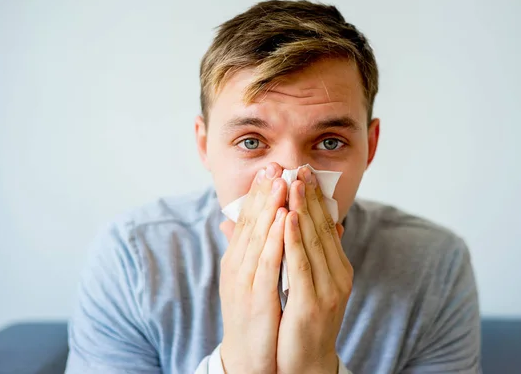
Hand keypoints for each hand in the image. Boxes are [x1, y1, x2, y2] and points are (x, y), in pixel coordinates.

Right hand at [218, 163, 287, 373]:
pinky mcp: (255, 297)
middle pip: (250, 223)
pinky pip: (266, 263)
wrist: (247, 356)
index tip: (270, 169)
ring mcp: (244, 281)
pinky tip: (282, 219)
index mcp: (238, 260)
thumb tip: (273, 226)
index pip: (248, 220)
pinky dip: (274, 239)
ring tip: (280, 182)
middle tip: (274, 165)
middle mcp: (237, 266)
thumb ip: (262, 252)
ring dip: (269, 207)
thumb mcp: (255, 278)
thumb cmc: (256, 315)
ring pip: (257, 237)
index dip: (258, 194)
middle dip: (263, 192)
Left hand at [277, 166, 352, 373]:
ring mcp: (329, 289)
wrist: (306, 361)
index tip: (304, 173)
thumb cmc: (302, 320)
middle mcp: (337, 275)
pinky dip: (294, 240)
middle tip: (302, 168)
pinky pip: (301, 266)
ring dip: (304, 210)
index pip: (326, 226)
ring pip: (314, 242)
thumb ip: (309, 253)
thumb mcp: (308, 282)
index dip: (315, 198)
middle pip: (323, 228)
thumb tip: (316, 224)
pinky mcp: (313, 303)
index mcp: (337, 267)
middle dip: (311, 197)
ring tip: (294, 184)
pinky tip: (288, 219)